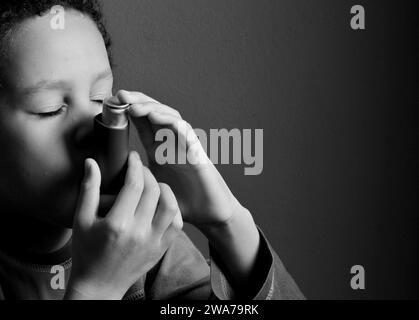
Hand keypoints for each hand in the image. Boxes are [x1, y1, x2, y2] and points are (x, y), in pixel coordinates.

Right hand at [66, 151, 182, 299]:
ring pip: (171, 206)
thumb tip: (92, 163)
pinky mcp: (161, 249)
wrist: (99, 285)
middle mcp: (139, 232)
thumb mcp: (81, 220)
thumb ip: (89, 189)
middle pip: (154, 191)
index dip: (135, 166)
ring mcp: (154, 242)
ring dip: (164, 190)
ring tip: (153, 185)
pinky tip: (162, 204)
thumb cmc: (86, 252)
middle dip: (148, 174)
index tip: (132, 157)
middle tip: (139, 170)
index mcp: (118, 224)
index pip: (135, 185)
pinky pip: (176, 224)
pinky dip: (173, 210)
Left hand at [113, 90, 243, 230]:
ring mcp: (184, 145)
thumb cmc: (180, 201)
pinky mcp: (196, 152)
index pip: (143, 122)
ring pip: (169, 117)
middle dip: (138, 101)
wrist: (207, 213)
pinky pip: (185, 131)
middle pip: (155, 113)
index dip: (128, 108)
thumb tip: (105, 181)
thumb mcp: (149, 188)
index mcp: (158, 148)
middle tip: (120, 95)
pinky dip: (171, 122)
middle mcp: (171, 143)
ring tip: (134, 105)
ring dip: (152, 108)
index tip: (110, 102)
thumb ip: (132, 179)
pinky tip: (156, 117)